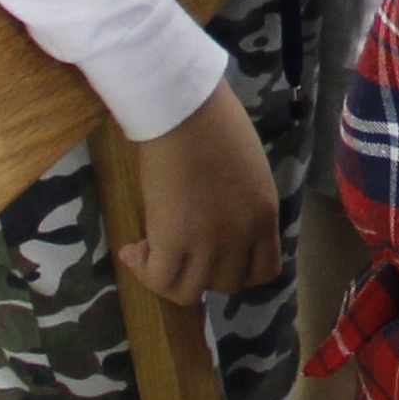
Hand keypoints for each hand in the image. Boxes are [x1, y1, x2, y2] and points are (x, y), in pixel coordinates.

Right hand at [120, 88, 287, 301]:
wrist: (184, 107)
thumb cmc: (213, 122)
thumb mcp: (248, 170)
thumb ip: (240, 202)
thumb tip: (215, 219)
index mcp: (265, 215)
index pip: (264, 271)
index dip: (236, 271)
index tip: (214, 256)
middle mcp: (242, 235)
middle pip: (227, 284)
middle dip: (201, 272)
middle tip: (178, 250)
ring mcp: (210, 241)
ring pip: (192, 292)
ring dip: (169, 279)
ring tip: (149, 253)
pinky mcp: (174, 239)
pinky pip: (161, 280)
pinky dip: (144, 272)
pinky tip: (132, 250)